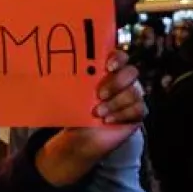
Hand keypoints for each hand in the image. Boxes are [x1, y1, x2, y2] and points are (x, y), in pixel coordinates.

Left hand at [35, 50, 145, 186]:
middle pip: (131, 72)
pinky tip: (108, 121)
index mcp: (109, 70)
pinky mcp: (137, 112)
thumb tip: (54, 68)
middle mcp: (124, 80)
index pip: (120, 56)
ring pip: (135, 92)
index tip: (107, 66)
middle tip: (99, 94)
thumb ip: (72, 80)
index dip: (117, 58)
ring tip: (98, 113)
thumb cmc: (77, 109)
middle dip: (116, 82)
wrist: (81, 136)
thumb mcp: (72, 94)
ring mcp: (132, 95)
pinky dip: (122, 114)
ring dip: (115, 103)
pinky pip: (139, 109)